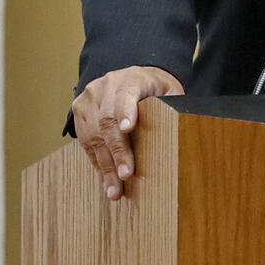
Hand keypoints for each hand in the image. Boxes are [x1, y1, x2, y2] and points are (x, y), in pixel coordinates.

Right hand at [72, 65, 184, 200]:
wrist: (130, 76)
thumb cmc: (155, 88)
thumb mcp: (170, 91)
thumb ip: (174, 106)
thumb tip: (185, 129)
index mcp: (131, 78)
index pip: (126, 94)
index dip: (126, 112)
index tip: (128, 129)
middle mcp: (106, 86)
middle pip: (107, 120)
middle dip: (117, 150)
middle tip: (125, 175)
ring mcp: (89, 98)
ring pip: (93, 134)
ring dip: (105, 165)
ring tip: (114, 189)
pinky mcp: (80, 110)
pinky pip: (86, 140)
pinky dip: (97, 162)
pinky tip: (106, 179)